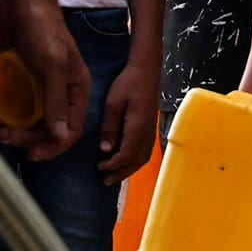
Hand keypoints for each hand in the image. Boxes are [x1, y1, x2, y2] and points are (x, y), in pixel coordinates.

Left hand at [0, 0, 84, 159]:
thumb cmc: (41, 28)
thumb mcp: (52, 65)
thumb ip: (56, 101)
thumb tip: (61, 137)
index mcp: (75, 88)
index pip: (70, 129)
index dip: (52, 146)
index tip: (31, 154)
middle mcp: (59, 90)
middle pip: (46, 127)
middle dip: (26, 136)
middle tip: (5, 136)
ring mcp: (37, 84)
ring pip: (26, 117)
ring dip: (9, 125)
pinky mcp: (18, 76)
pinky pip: (10, 102)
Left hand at [97, 59, 158, 183]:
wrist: (147, 70)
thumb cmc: (128, 82)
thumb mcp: (113, 102)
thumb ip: (110, 127)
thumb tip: (106, 149)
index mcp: (138, 127)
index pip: (127, 154)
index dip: (114, 165)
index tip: (100, 168)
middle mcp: (148, 133)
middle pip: (137, 161)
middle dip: (121, 173)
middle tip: (105, 180)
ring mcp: (152, 131)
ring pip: (143, 158)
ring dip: (128, 169)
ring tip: (114, 175)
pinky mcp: (151, 128)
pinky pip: (145, 151)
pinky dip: (135, 161)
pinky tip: (125, 162)